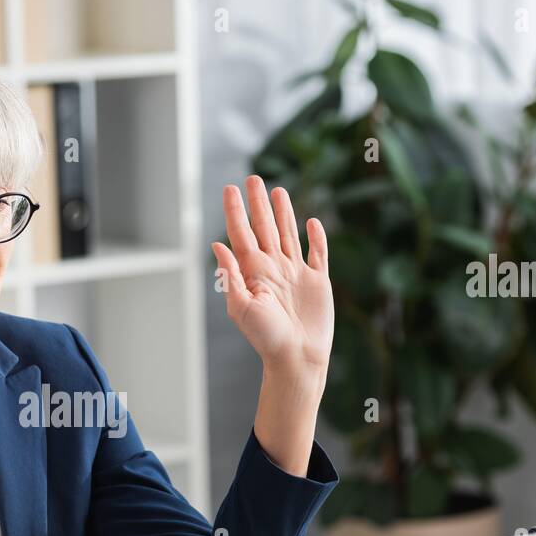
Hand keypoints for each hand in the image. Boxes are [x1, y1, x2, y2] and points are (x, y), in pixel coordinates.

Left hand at [212, 175, 333, 378]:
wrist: (297, 357)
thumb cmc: (266, 337)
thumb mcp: (241, 306)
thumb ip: (231, 275)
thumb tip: (217, 245)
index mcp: (253, 272)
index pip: (241, 234)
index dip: (235, 211)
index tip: (230, 189)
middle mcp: (273, 268)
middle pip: (264, 227)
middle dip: (258, 203)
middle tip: (252, 178)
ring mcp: (296, 273)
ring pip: (289, 234)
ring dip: (284, 213)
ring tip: (278, 191)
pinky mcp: (318, 281)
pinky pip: (318, 254)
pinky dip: (316, 238)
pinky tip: (312, 222)